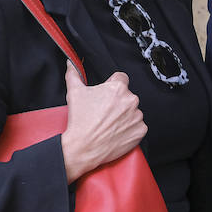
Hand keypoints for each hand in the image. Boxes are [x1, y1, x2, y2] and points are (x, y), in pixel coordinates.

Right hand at [59, 62, 145, 182]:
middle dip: (118, 102)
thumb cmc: (80, 121)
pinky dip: (130, 129)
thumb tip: (71, 64)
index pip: (121, 79)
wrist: (83, 147)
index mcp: (118, 88)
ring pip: (133, 111)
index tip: (106, 95)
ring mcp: (137, 116)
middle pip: (127, 96)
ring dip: (124, 115)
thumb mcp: (74, 93)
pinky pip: (138, 126)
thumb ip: (73, 74)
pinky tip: (117, 132)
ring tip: (109, 124)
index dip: (112, 85)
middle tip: (104, 112)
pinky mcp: (140, 131)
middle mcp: (131, 100)